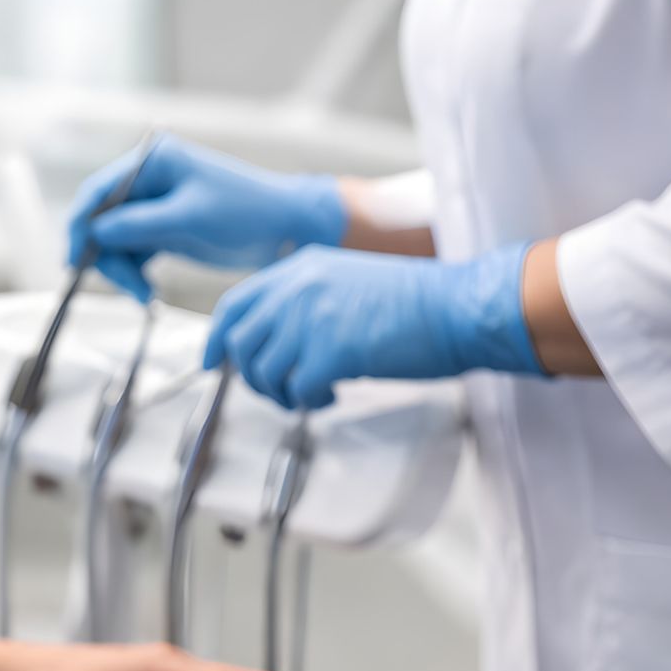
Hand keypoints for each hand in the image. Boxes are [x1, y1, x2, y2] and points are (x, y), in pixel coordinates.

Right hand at [68, 134, 345, 301]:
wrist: (283, 229)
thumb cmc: (244, 211)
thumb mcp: (188, 217)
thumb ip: (138, 224)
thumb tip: (94, 233)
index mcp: (152, 162)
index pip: (98, 192)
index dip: (80, 224)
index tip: (75, 259)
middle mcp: (147, 181)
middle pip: (101, 220)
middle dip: (105, 256)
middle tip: (124, 287)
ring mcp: (153, 207)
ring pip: (113, 243)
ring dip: (121, 271)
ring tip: (144, 295)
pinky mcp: (161, 230)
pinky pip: (131, 254)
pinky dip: (134, 274)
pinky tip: (149, 291)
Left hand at [205, 242, 543, 410]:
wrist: (459, 307)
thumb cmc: (415, 301)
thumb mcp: (347, 281)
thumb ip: (305, 301)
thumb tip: (275, 341)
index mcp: (299, 269)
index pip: (236, 304)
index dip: (216, 338)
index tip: (211, 362)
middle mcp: (297, 290)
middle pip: (242, 345)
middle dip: (254, 376)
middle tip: (281, 389)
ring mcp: (311, 320)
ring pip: (264, 373)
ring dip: (283, 392)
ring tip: (313, 391)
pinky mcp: (331, 353)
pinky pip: (297, 392)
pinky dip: (310, 401)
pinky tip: (333, 394)